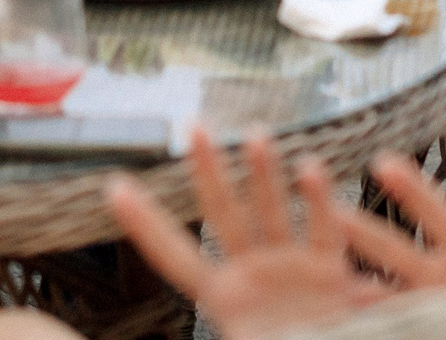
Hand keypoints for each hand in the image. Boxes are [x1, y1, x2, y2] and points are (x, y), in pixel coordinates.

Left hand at [107, 131, 391, 339]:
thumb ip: (230, 330)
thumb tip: (175, 319)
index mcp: (223, 299)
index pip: (175, 255)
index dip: (145, 224)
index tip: (115, 188)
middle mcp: (254, 274)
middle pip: (225, 214)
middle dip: (209, 170)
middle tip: (195, 127)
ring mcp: (291, 268)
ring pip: (272, 211)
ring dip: (264, 173)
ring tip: (256, 135)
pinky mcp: (330, 274)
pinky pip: (323, 233)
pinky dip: (319, 202)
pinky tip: (311, 171)